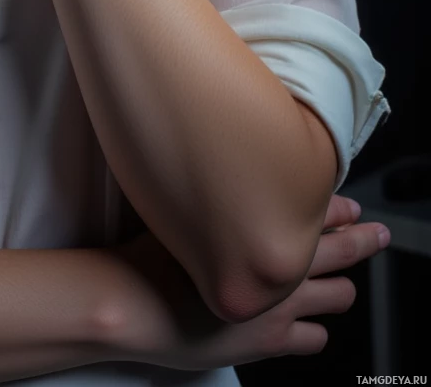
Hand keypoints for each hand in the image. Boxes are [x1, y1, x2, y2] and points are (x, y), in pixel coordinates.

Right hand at [100, 193, 388, 370]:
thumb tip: (221, 174)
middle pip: (342, 249)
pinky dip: (316, 330)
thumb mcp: (184, 208)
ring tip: (340, 280)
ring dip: (341, 286)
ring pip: (340, 296)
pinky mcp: (271, 341)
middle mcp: (281, 268)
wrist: (141, 302)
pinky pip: (316, 339)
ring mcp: (282, 307)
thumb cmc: (154, 252)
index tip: (346, 202)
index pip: (318, 211)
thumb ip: (215, 195)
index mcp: (262, 229)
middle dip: (362, 237)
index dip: (339, 206)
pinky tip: (308, 324)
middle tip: (375, 232)